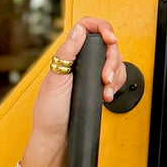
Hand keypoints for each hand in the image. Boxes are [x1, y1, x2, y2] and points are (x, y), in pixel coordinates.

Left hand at [31, 17, 126, 147]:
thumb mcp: (55, 79)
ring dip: (114, 75)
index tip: (110, 39)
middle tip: (105, 78)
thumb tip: (79, 30)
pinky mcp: (97, 87)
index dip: (102, 28)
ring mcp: (90, 74)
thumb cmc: (50, 113)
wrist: (56, 138)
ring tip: (105, 90)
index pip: (87, 28)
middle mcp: (79, 62)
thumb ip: (67, 53)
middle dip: (111, 60)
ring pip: (114, 61)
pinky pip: (115, 77)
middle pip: (107, 45)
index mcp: (67, 55)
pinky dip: (115, 84)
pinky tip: (107, 95)